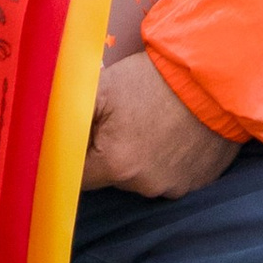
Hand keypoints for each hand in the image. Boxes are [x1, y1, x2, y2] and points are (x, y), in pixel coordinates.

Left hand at [83, 48, 237, 199]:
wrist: (216, 75)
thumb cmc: (156, 79)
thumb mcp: (103, 87)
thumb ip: (69, 115)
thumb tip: (46, 135)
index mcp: (116, 166)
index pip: (80, 177)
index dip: (80, 154)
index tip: (89, 134)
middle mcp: (145, 186)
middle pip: (113, 177)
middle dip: (111, 153)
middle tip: (124, 118)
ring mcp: (176, 186)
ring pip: (143, 177)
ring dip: (143, 155)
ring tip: (153, 122)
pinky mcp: (200, 181)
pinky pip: (173, 175)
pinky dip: (171, 158)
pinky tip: (176, 131)